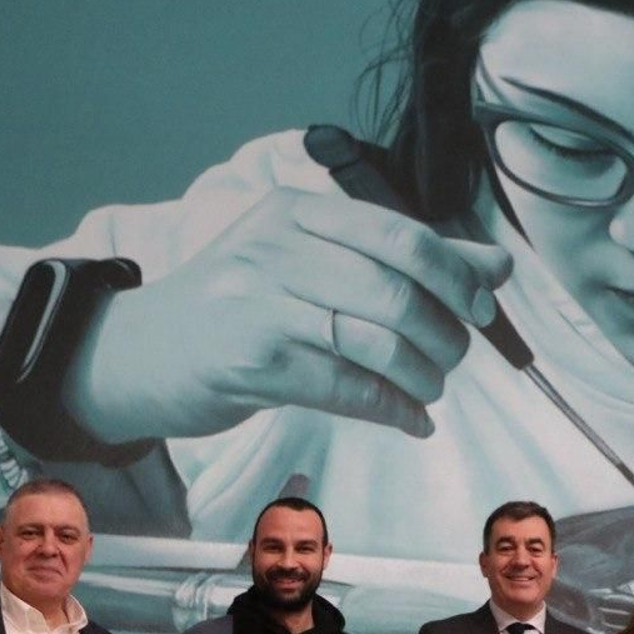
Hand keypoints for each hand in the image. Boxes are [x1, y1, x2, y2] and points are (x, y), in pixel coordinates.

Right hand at [72, 187, 511, 442]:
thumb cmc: (238, 308)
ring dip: (422, 376)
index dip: (455, 274)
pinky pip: (347, 388)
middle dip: (444, 333)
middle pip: (395, 290)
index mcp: (296, 212)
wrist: (136, 354)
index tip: (480, 308)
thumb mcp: (311, 264)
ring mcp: (259, 306)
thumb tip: (496, 265)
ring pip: (374, 341)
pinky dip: (393, 410)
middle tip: (453, 358)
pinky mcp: (249, 365)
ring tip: (431, 391)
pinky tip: (411, 420)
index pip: (400, 234)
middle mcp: (276, 249)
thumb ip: (404, 261)